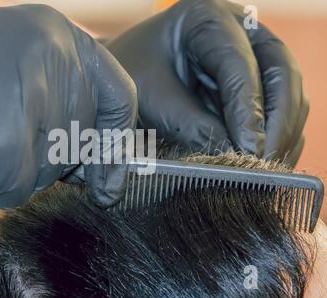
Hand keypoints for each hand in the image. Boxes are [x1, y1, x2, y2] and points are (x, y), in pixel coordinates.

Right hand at [0, 5, 136, 207]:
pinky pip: (17, 189)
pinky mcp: (10, 143)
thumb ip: (58, 99)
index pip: (117, 94)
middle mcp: (56, 60)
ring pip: (50, 170)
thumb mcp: (10, 69)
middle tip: (4, 144)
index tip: (113, 174)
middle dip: (51, 160)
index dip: (118, 138)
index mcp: (58, 35)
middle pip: (82, 140)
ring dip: (12, 171)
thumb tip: (92, 153)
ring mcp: (36, 100)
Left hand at [108, 0, 307, 165]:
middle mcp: (239, 30)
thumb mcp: (154, 101)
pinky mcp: (254, 81)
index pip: (240, 64)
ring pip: (287, 93)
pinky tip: (266, 162)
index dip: (248, 110)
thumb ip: (194, 126)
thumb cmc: (130, 80)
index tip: (249, 150)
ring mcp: (252, 54)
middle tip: (265, 162)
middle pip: (280, 73)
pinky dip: (276, 136)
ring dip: (282, 133)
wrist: (122, 79)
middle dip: (277, 123)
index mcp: (207, 18)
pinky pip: (279, 108)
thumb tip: (236, 156)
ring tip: (267, 169)